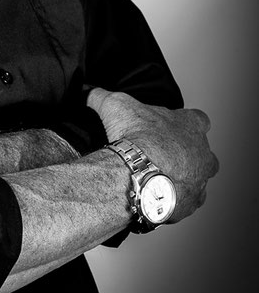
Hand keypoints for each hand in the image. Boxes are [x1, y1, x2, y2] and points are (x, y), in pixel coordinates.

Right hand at [87, 87, 218, 222]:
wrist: (139, 175)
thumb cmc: (135, 138)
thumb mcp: (114, 105)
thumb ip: (101, 95)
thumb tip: (89, 91)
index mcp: (192, 124)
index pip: (198, 119)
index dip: (184, 123)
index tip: (167, 128)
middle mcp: (203, 152)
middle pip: (203, 151)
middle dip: (187, 154)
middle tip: (162, 156)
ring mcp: (200, 178)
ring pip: (198, 177)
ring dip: (182, 177)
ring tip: (158, 177)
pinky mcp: (192, 201)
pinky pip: (188, 200)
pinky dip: (175, 198)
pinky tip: (157, 195)